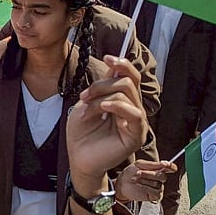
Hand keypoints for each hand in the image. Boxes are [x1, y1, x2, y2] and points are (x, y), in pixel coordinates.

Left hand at [67, 56, 147, 184]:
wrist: (78, 156)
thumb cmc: (81, 132)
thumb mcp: (87, 104)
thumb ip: (101, 88)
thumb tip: (114, 68)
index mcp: (122, 99)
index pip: (130, 76)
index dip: (122, 64)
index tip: (107, 58)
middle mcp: (132, 108)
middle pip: (127, 81)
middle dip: (102, 84)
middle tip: (84, 96)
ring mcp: (136, 121)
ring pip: (128, 93)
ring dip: (103, 96)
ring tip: (86, 106)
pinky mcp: (137, 135)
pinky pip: (134, 113)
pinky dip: (117, 106)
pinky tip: (103, 107)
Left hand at [115, 160, 176, 201]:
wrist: (122, 184)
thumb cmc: (130, 173)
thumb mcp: (139, 165)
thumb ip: (152, 164)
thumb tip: (165, 163)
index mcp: (157, 169)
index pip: (170, 168)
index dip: (170, 166)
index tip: (166, 165)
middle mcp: (160, 178)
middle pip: (163, 176)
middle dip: (149, 174)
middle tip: (138, 173)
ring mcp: (158, 187)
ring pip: (158, 184)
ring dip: (145, 181)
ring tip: (136, 180)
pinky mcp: (155, 196)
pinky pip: (156, 192)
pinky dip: (146, 188)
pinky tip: (139, 186)